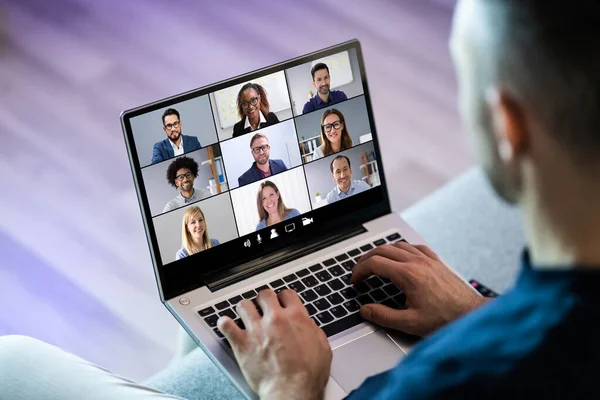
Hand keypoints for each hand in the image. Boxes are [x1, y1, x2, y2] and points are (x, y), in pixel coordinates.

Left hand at [218, 289, 331, 399]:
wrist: (292, 391)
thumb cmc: (308, 375)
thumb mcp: (322, 347)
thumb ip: (312, 330)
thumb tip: (307, 324)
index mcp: (296, 317)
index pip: (286, 294)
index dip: (283, 298)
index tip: (280, 303)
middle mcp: (276, 319)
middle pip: (264, 295)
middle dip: (263, 300)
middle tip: (263, 308)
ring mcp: (257, 329)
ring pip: (244, 305)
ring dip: (245, 309)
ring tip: (245, 315)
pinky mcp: (242, 343)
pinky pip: (226, 325)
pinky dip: (224, 323)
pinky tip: (227, 325)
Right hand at [351, 242, 486, 336]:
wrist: (471, 315)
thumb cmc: (446, 319)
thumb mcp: (409, 323)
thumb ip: (383, 316)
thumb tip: (365, 310)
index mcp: (408, 275)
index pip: (375, 263)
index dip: (360, 271)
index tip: (355, 280)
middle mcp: (417, 262)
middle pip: (383, 250)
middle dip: (366, 258)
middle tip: (359, 270)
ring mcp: (428, 260)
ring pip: (398, 245)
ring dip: (383, 251)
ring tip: (375, 261)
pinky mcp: (437, 262)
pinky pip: (416, 247)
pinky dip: (403, 249)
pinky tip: (402, 256)